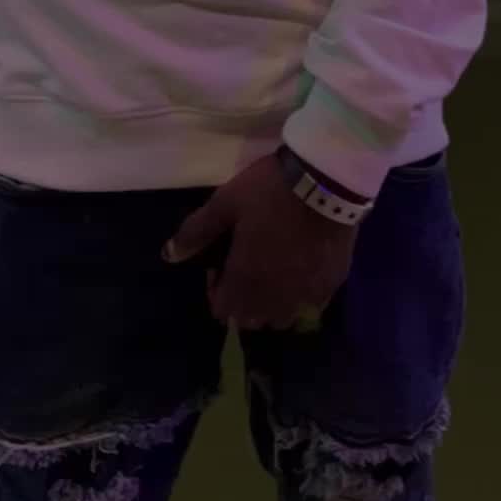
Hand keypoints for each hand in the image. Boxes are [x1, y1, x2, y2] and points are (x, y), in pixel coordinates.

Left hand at [162, 152, 359, 332]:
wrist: (325, 180)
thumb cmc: (268, 191)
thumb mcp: (225, 203)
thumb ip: (196, 232)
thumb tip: (168, 255)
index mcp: (245, 280)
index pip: (223, 312)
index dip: (217, 289)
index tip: (222, 261)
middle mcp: (276, 298)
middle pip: (253, 321)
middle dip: (244, 299)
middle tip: (247, 263)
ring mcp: (307, 295)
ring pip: (283, 318)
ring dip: (273, 303)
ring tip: (275, 268)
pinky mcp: (332, 284)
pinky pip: (311, 304)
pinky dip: (302, 295)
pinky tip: (302, 266)